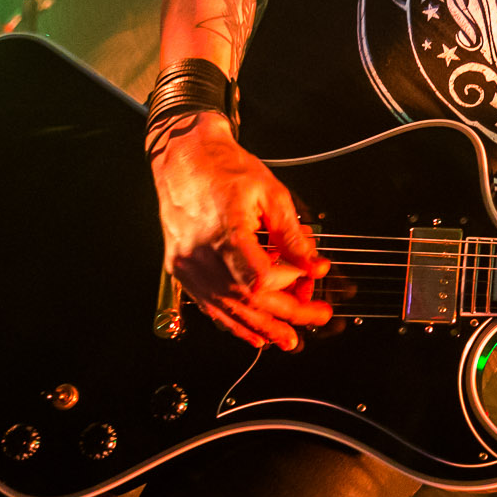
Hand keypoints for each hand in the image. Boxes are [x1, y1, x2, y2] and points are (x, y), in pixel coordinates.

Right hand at [149, 111, 331, 350]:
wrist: (183, 157)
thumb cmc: (224, 168)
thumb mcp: (271, 195)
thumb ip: (294, 236)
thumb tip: (316, 266)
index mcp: (224, 233)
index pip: (261, 279)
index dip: (291, 284)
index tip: (311, 275)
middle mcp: (200, 255)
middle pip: (246, 301)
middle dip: (285, 316)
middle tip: (315, 319)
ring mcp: (187, 266)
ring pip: (226, 310)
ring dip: (260, 327)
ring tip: (287, 339)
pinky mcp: (180, 270)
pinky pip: (208, 305)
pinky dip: (233, 321)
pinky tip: (253, 333)